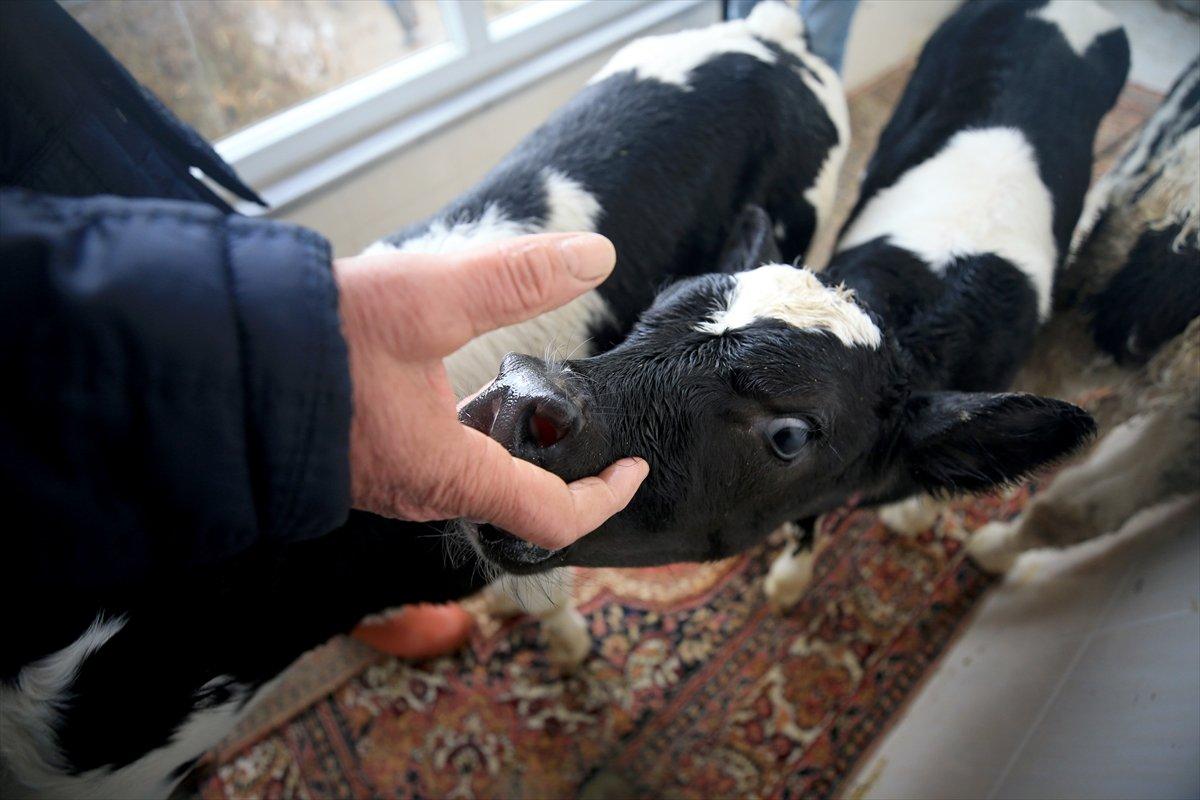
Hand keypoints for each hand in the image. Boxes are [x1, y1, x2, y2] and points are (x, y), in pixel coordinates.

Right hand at [335, 232, 648, 548]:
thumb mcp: (424, 298)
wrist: (205, 357)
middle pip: (514, 501)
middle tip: (584, 426)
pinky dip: (461, 435)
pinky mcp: (357, 460)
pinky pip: (427, 461)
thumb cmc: (308, 341)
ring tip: (525, 398)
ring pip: (468, 479)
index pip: (552, 517)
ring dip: (506, 447)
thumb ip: (512, 279)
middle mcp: (418, 493)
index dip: (605, 497)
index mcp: (447, 474)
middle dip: (558, 469)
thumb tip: (593, 257)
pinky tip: (447, 382)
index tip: (632, 466)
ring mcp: (385, 482)